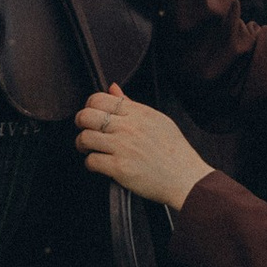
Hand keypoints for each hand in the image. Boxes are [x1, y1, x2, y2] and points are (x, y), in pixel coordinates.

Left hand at [76, 84, 210, 211]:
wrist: (186, 178)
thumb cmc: (174, 151)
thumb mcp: (157, 120)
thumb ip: (131, 104)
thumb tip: (113, 88)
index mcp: (138, 113)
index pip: (99, 99)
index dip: (89, 106)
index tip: (91, 115)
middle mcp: (129, 127)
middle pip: (87, 116)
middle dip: (81, 123)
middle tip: (85, 130)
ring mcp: (123, 147)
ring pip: (85, 138)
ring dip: (82, 144)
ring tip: (89, 148)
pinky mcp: (119, 168)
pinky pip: (91, 161)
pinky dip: (91, 164)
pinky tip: (99, 164)